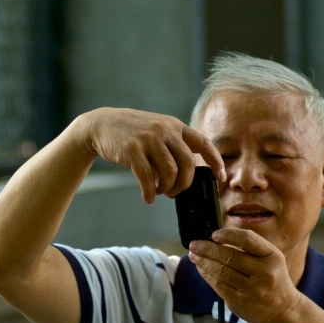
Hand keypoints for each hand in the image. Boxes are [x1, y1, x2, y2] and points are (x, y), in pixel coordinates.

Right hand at [75, 108, 224, 203]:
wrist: (102, 125)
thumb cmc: (131, 132)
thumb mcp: (157, 130)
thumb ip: (173, 144)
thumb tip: (187, 173)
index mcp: (175, 126)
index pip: (203, 144)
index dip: (215, 162)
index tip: (221, 178)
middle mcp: (165, 130)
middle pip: (188, 164)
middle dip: (184, 184)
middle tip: (175, 192)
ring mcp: (149, 139)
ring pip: (169, 172)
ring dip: (167, 189)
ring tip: (159, 192)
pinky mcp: (132, 150)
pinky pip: (147, 178)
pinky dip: (149, 192)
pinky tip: (148, 197)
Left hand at [187, 228, 301, 322]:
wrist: (282, 310)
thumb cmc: (271, 278)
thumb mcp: (269, 259)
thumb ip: (248, 248)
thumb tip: (215, 239)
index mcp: (273, 256)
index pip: (248, 239)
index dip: (228, 234)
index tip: (214, 234)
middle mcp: (265, 272)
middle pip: (230, 256)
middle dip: (208, 248)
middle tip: (194, 244)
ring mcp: (253, 289)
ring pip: (221, 271)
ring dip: (203, 262)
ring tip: (194, 255)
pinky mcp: (240, 302)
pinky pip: (218, 285)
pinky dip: (207, 275)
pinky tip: (201, 268)